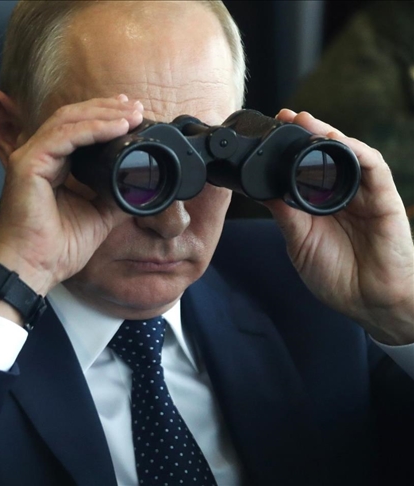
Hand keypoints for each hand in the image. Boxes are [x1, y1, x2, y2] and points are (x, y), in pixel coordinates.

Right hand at [0, 96, 142, 320]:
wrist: (35, 270)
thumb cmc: (55, 249)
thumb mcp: (98, 215)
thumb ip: (113, 194)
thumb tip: (140, 184)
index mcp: (50, 165)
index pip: (75, 128)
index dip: (103, 116)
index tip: (131, 113)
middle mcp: (36, 156)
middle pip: (71, 117)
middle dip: (106, 108)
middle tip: (135, 106)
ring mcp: (29, 157)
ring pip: (67, 120)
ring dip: (102, 114)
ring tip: (130, 113)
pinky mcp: (27, 164)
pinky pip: (64, 137)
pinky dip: (92, 129)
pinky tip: (116, 127)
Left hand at [265, 109, 413, 344]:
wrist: (370, 303)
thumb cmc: (337, 276)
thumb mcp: (299, 241)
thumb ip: (285, 214)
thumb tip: (259, 189)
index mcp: (319, 202)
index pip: (304, 167)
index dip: (287, 148)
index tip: (267, 132)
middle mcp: (342, 193)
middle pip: (325, 153)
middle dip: (306, 132)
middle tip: (284, 116)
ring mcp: (364, 194)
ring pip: (348, 152)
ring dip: (328, 133)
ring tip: (306, 121)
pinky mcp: (384, 198)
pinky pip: (373, 167)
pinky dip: (356, 150)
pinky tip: (339, 140)